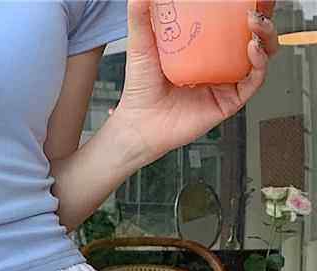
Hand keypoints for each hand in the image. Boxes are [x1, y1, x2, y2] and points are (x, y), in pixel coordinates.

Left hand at [113, 1, 277, 164]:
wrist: (139, 124)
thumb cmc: (141, 88)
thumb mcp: (142, 43)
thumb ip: (142, 16)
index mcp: (205, 46)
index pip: (233, 21)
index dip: (245, 5)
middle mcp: (219, 63)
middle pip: (254, 35)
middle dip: (263, 16)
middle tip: (258, 3)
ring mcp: (226, 82)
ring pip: (260, 55)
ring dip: (265, 35)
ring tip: (255, 21)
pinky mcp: (229, 101)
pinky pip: (252, 81)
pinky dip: (258, 64)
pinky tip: (251, 48)